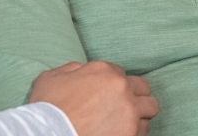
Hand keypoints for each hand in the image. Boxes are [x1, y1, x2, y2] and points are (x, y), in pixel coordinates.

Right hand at [29, 61, 158, 135]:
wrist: (48, 135)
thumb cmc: (47, 110)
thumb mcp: (52, 78)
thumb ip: (72, 69)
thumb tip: (81, 70)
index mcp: (104, 71)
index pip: (120, 73)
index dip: (112, 85)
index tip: (106, 96)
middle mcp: (122, 88)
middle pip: (143, 89)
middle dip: (134, 96)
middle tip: (122, 107)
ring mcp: (130, 113)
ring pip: (150, 109)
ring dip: (139, 114)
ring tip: (124, 122)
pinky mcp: (131, 134)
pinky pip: (144, 130)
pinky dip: (135, 131)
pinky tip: (122, 132)